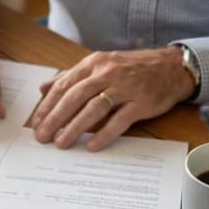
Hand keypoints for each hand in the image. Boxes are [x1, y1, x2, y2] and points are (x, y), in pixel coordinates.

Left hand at [31, 47, 195, 150]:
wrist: (171, 67)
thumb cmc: (132, 69)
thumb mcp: (100, 66)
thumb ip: (71, 77)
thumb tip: (43, 88)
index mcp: (94, 64)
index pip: (65, 85)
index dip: (48, 105)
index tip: (36, 123)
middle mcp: (108, 73)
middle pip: (76, 96)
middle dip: (56, 118)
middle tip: (43, 136)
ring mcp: (125, 87)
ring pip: (95, 107)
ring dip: (75, 127)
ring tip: (62, 143)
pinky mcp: (141, 102)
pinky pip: (119, 120)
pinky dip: (104, 133)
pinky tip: (92, 145)